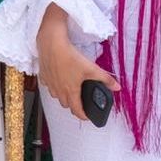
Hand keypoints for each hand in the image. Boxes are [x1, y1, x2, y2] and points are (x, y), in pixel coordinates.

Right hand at [36, 6, 118, 121]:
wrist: (52, 45)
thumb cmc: (70, 57)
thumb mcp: (92, 68)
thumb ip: (105, 79)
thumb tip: (116, 87)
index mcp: (71, 91)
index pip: (76, 111)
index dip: (83, 116)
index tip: (87, 116)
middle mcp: (59, 91)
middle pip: (66, 105)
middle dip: (73, 105)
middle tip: (80, 100)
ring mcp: (50, 84)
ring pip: (56, 96)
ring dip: (63, 96)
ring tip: (69, 89)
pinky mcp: (44, 76)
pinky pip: (49, 86)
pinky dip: (54, 85)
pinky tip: (58, 78)